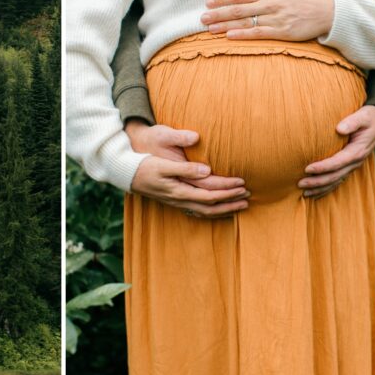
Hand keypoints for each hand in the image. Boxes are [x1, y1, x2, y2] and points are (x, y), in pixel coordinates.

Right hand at [126, 120, 248, 216]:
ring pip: (205, 212)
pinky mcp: (174, 200)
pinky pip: (198, 211)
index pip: (210, 193)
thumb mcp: (162, 163)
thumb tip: (207, 170)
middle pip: (211, 206)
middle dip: (231, 202)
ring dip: (224, 209)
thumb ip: (185, 168)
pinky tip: (219, 208)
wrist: (125, 173)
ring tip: (240, 205)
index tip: (243, 183)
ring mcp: (177, 202)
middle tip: (248, 196)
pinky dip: (212, 211)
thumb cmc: (144, 165)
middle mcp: (180, 200)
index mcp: (179, 190)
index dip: (228, 190)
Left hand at [201, 0, 333, 40]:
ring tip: (209, 29)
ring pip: (245, 21)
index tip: (208, 2)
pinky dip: (243, 34)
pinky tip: (229, 36)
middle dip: (218, 13)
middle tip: (202, 18)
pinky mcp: (281, 31)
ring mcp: (275, 17)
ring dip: (225, 25)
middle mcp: (270, 3)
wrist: (327, 11)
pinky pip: (258, 33)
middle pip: (238, 8)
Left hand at [299, 105, 374, 197]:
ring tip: (304, 193)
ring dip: (320, 188)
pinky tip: (314, 194)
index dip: (323, 167)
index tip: (307, 169)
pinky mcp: (348, 167)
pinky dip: (326, 189)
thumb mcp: (363, 116)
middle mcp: (355, 161)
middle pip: (335, 176)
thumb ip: (352, 122)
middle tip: (299, 184)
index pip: (338, 162)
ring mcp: (352, 166)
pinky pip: (337, 181)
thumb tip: (339, 129)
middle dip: (317, 181)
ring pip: (336, 181)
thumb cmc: (368, 118)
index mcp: (357, 151)